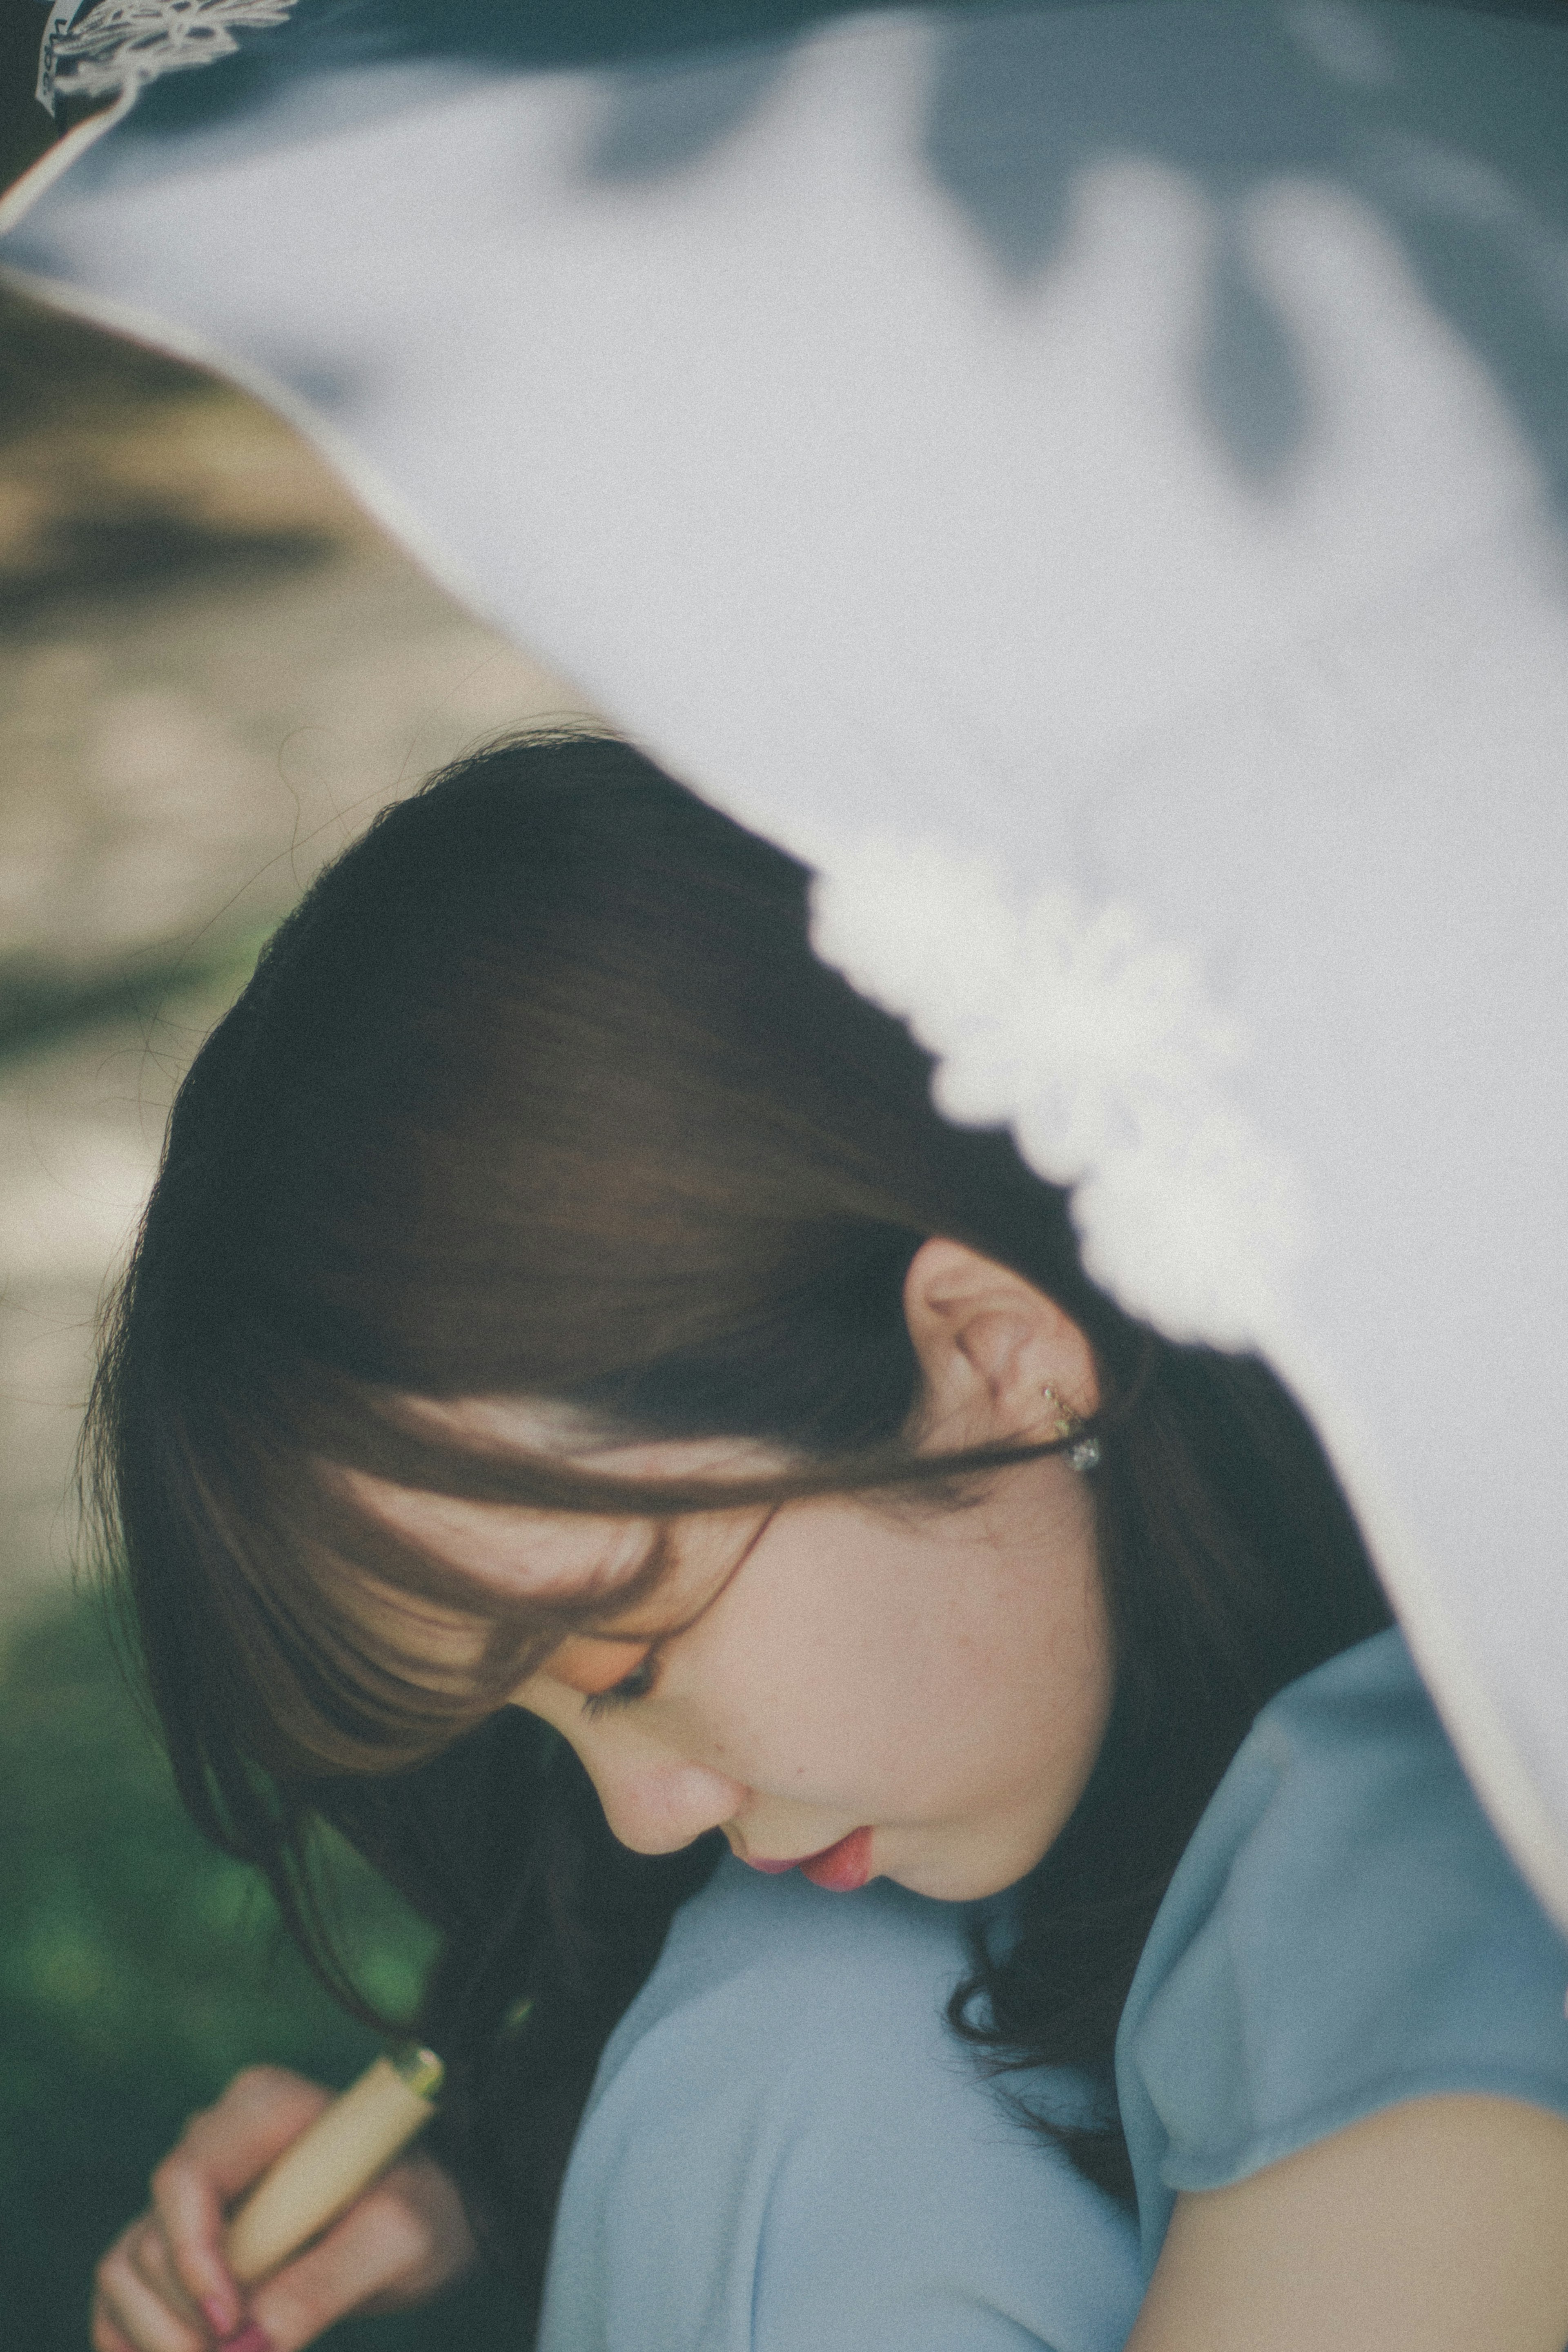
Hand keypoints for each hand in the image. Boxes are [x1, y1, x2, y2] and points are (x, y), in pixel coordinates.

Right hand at [91, 2065, 478, 2351]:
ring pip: (126, 2269)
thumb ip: (326, 2284)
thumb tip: (245, 2346)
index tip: (230, 2327)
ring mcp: (194, 2191)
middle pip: (152, 2239)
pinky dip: (133, 2338)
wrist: (432, 2215)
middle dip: (181, 2322)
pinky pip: (123, 2290)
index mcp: (263, 2110)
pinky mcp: (184, 2238)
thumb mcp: (398, 2240)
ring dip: (156, 2337)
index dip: (192, 2261)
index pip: (185, 2181)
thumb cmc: (423, 2209)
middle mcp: (214, 2139)